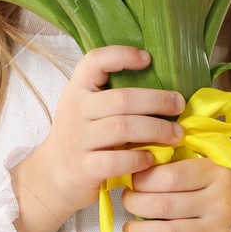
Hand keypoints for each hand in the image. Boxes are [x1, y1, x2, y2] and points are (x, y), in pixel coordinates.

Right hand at [11, 46, 184, 231]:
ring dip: (156, 130)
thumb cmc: (81, 138)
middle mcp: (74, 110)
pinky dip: (139, 158)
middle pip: (122, 99)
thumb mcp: (87, 110)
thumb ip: (114, 98)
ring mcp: (76, 139)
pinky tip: (152, 158)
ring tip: (176, 134)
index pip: (94, 61)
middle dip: (157, 101)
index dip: (121, 55)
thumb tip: (164, 90)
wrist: (51, 176)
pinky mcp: (82, 168)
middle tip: (179, 105)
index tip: (148, 59)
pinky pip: (116, 160)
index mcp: (77, 90)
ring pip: (123, 128)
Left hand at [122, 158, 230, 231]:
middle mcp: (220, 202)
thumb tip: (142, 164)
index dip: (142, 179)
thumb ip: (188, 164)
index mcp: (217, 173)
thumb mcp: (220, 166)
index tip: (134, 180)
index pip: (169, 176)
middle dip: (134, 204)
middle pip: (162, 205)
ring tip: (131, 230)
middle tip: (128, 202)